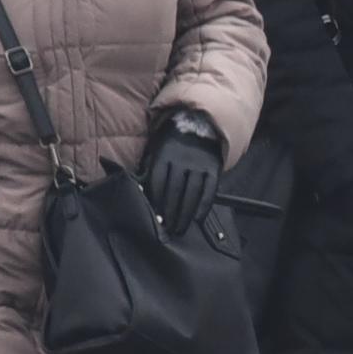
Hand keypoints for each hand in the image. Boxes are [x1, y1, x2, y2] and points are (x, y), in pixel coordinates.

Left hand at [140, 111, 223, 237]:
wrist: (199, 122)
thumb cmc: (171, 141)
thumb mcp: (155, 147)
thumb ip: (148, 167)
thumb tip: (138, 190)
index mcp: (164, 154)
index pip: (158, 182)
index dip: (156, 202)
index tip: (155, 218)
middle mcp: (182, 159)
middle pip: (175, 191)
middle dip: (170, 213)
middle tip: (168, 231)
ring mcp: (199, 164)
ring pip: (192, 193)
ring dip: (186, 214)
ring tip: (180, 229)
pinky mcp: (213, 168)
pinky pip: (209, 190)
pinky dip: (204, 206)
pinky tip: (198, 218)